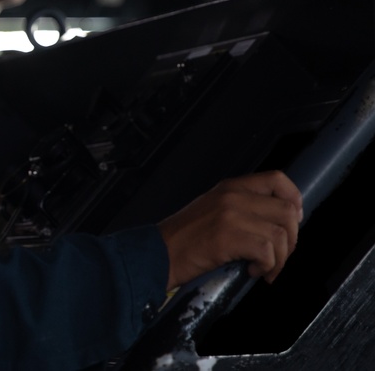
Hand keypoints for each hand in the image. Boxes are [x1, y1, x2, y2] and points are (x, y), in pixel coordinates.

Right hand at [157, 170, 302, 290]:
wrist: (157, 253)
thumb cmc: (183, 239)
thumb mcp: (211, 210)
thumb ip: (239, 208)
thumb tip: (276, 222)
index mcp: (228, 187)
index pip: (276, 179)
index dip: (294, 199)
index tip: (293, 221)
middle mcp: (231, 196)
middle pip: (286, 211)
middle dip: (291, 240)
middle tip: (279, 256)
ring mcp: (230, 215)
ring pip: (281, 234)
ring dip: (280, 259)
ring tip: (265, 269)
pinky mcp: (228, 237)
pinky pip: (267, 251)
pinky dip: (267, 267)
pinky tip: (252, 272)